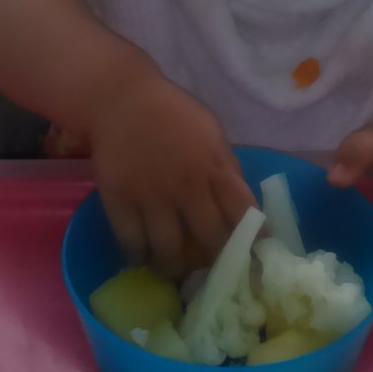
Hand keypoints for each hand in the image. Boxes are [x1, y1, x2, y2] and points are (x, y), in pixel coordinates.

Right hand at [88, 75, 255, 278]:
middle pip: (211, 241)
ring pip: (169, 251)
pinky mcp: (119, 200)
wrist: (120, 99)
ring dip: (175, 268)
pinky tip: (142, 257)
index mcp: (216, 167)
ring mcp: (151, 196)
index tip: (253, 258)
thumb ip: (226, 168)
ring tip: (175, 272)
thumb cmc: (171, 113)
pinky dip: (139, 256)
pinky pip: (131, 242)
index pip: (245, 214)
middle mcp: (188, 186)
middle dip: (217, 263)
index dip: (253, 241)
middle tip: (213, 272)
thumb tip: (241, 206)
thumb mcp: (211, 133)